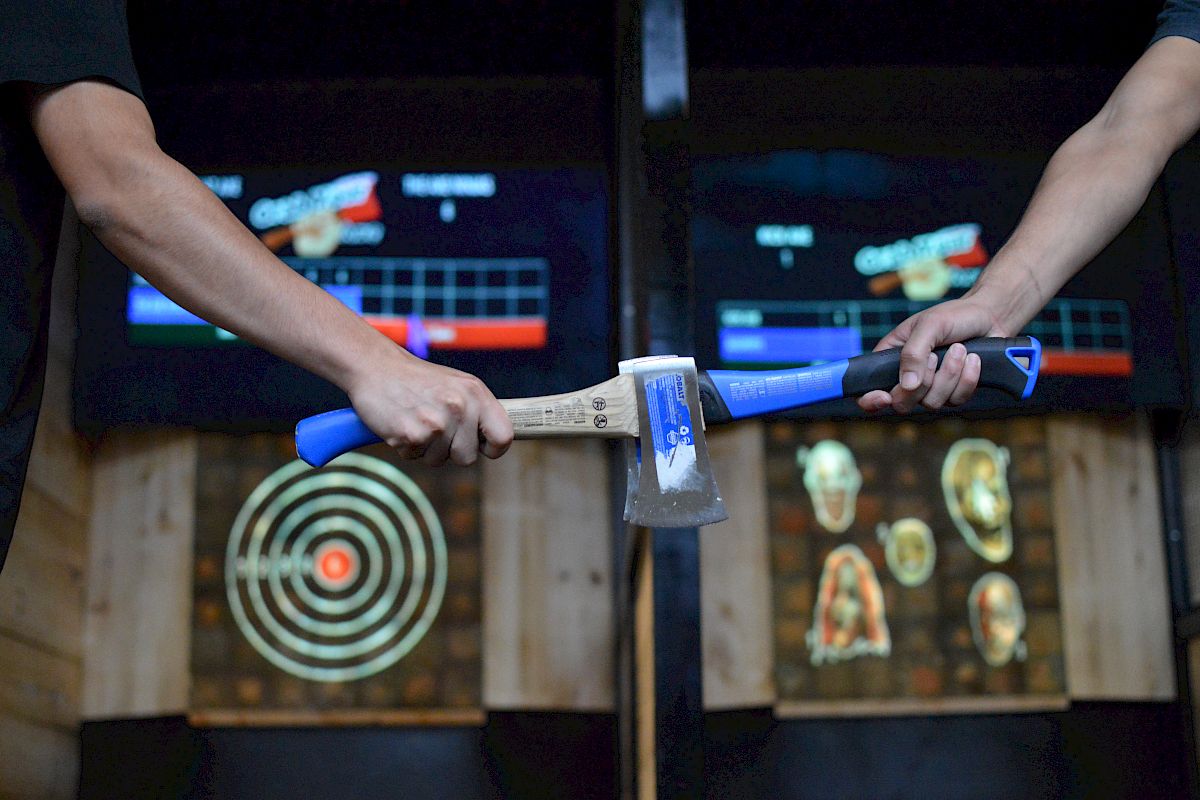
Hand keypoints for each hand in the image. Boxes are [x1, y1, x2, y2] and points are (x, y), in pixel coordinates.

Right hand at [347, 349, 513, 465]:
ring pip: (439, 460)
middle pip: (468, 457)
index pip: (504, 436)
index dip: (494, 448)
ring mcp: (436, 422)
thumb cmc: (417, 379)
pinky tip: (402, 423)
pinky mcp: (412, 435)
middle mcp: (459, 407)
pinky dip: (406, 446)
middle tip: (435, 427)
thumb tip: (499, 438)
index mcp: (475, 393)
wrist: (376, 366)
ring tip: (416, 420)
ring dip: (426, 448)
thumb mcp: (457, 385)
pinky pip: (415, 457)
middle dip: (450, 450)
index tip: (483, 447)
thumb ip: (477, 410)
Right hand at [856, 295, 1008, 413]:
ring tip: (959, 349)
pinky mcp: (954, 392)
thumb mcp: (928, 326)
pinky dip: (967, 379)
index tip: (884, 397)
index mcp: (891, 358)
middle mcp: (908, 377)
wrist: (989, 317)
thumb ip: (913, 354)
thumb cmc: (954, 315)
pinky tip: (972, 359)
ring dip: (950, 374)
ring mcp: (931, 388)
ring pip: (932, 403)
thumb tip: (907, 385)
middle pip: (903, 403)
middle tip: (935, 355)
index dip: (871, 400)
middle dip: (924, 381)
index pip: (869, 389)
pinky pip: (957, 400)